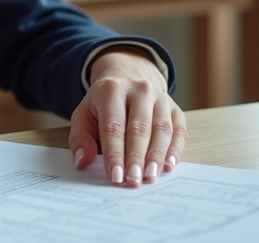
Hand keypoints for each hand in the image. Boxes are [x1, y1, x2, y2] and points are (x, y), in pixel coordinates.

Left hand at [68, 47, 186, 186]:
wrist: (127, 77)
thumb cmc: (103, 104)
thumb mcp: (84, 114)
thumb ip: (80, 138)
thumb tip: (83, 161)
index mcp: (112, 90)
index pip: (113, 126)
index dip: (114, 154)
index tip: (115, 176)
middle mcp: (139, 90)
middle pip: (139, 128)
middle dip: (136, 157)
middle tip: (133, 180)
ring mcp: (160, 97)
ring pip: (161, 129)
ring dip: (156, 156)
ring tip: (150, 177)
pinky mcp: (175, 108)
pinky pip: (179, 130)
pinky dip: (175, 149)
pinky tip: (168, 165)